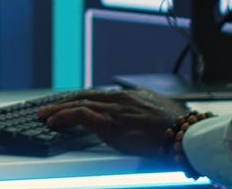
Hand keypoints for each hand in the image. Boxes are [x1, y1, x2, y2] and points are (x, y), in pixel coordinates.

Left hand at [38, 90, 186, 157]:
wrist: (187, 135)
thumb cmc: (178, 129)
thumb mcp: (158, 114)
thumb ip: (142, 114)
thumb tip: (136, 121)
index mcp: (130, 97)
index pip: (97, 96)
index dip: (79, 100)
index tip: (66, 104)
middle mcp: (119, 99)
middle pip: (83, 97)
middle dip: (63, 103)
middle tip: (46, 109)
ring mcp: (114, 109)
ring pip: (78, 104)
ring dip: (57, 110)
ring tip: (44, 116)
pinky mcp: (111, 122)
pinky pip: (80, 115)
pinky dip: (64, 117)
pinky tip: (54, 122)